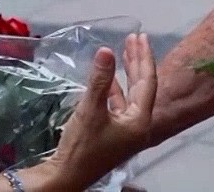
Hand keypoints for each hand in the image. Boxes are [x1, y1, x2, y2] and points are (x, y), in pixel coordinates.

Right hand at [43, 33, 156, 188]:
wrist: (65, 177)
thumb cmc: (81, 147)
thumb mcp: (90, 110)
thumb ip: (100, 79)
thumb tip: (106, 49)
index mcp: (140, 121)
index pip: (148, 82)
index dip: (144, 57)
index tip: (140, 36)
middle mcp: (138, 126)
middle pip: (142, 87)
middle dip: (137, 61)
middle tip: (133, 38)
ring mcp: (127, 131)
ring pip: (130, 95)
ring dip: (126, 74)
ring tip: (122, 51)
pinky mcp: (114, 134)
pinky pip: (119, 105)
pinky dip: (114, 89)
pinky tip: (107, 77)